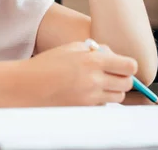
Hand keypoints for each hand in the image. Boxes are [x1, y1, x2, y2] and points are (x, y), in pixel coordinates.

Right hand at [21, 41, 136, 105]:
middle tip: (113, 76)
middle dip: (123, 80)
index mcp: (93, 60)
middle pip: (127, 84)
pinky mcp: (84, 110)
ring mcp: (90, 98)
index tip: (124, 66)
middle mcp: (94, 80)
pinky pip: (102, 106)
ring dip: (112, 91)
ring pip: (117, 98)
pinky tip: (85, 93)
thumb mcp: (72, 48)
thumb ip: (96, 50)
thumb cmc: (48, 64)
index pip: (129, 66)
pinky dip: (99, 101)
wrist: (28, 86)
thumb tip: (114, 56)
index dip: (129, 66)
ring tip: (98, 84)